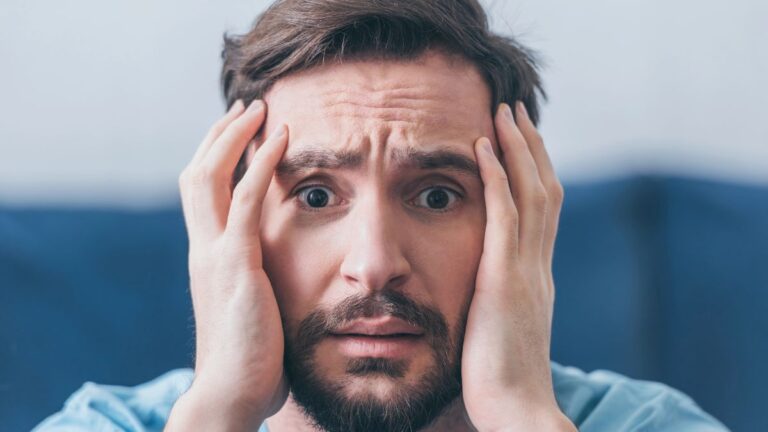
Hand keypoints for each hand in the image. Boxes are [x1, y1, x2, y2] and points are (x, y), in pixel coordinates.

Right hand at [166, 99, 288, 430]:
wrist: (231, 393)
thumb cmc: (251, 361)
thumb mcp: (251, 311)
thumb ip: (256, 285)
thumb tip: (277, 281)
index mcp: (207, 257)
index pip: (202, 194)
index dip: (216, 157)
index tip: (240, 133)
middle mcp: (203, 248)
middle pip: (197, 173)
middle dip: (220, 135)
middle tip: (248, 107)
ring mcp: (214, 254)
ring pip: (212, 175)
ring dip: (235, 136)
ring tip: (261, 108)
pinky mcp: (235, 264)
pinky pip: (247, 200)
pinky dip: (263, 163)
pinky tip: (283, 138)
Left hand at [461, 102, 574, 430]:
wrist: (518, 408)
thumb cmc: (503, 377)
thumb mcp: (506, 328)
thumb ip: (503, 299)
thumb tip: (491, 286)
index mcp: (536, 275)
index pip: (542, 211)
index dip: (534, 171)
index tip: (521, 142)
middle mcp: (538, 265)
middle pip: (543, 190)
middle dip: (531, 147)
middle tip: (517, 111)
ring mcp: (525, 270)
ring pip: (529, 194)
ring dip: (517, 149)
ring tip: (503, 112)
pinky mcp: (505, 280)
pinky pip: (503, 217)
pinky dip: (497, 179)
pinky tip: (483, 149)